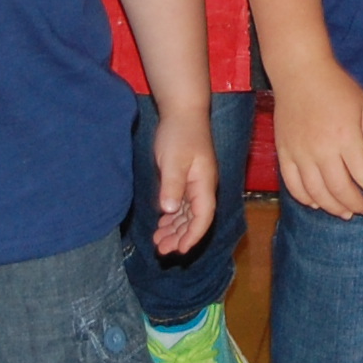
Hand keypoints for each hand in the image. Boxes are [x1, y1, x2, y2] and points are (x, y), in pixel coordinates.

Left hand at [147, 102, 218, 256]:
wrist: (183, 111)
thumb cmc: (180, 134)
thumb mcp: (174, 160)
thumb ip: (172, 185)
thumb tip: (170, 210)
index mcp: (204, 184)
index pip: (203, 217)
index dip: (193, 235)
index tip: (181, 250)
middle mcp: (202, 187)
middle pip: (195, 219)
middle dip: (180, 237)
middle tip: (162, 251)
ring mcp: (195, 183)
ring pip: (187, 214)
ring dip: (175, 229)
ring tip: (158, 243)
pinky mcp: (186, 179)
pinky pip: (182, 205)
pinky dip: (172, 217)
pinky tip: (162, 225)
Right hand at [273, 59, 362, 218]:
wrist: (299, 72)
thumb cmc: (336, 87)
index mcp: (346, 136)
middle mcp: (322, 149)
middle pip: (341, 190)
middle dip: (357, 204)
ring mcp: (300, 153)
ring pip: (316, 193)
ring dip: (332, 207)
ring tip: (345, 213)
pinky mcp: (284, 152)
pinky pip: (292, 184)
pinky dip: (305, 198)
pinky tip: (316, 202)